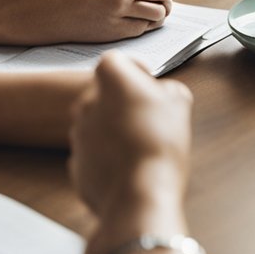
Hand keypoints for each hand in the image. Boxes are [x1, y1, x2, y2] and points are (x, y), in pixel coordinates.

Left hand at [69, 52, 192, 253]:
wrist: (139, 194)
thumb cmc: (159, 144)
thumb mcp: (178, 104)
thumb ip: (168, 89)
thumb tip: (164, 93)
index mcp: (109, 80)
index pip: (115, 60)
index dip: (133, 69)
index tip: (146, 82)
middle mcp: (85, 103)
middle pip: (104, 94)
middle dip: (124, 103)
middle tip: (150, 119)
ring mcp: (77, 135)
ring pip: (97, 125)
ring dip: (115, 131)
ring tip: (141, 147)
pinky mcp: (76, 164)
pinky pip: (93, 154)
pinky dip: (107, 158)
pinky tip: (129, 168)